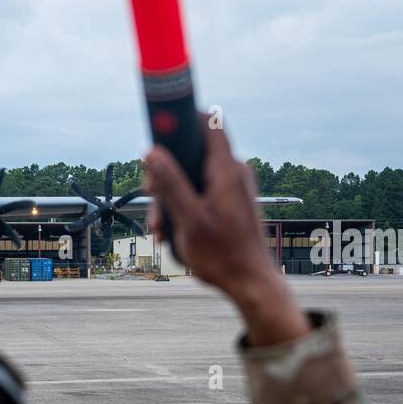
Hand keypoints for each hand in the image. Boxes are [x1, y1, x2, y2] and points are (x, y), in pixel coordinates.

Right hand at [144, 114, 309, 345]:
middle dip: (166, 171)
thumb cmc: (223, 255)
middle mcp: (234, 173)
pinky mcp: (230, 203)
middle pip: (193, 152)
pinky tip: (172, 232)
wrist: (251, 283)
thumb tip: (152, 152)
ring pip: (193, 177)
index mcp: (227, 171)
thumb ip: (171, 184)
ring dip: (170, 197)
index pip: (208, 123)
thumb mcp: (189, 220)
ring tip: (160, 228)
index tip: (159, 127)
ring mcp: (233, 188)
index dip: (182, 119)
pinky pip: (201, 193)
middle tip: (151, 195)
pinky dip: (183, 207)